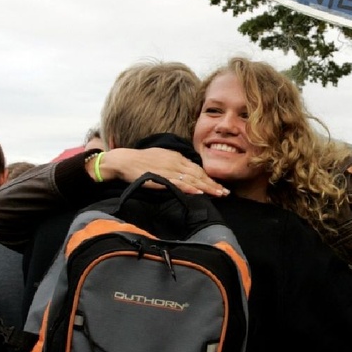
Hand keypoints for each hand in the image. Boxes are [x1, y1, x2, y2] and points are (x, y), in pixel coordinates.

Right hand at [87, 147, 229, 196]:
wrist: (125, 160)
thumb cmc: (142, 160)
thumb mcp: (162, 157)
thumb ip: (175, 164)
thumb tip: (186, 172)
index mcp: (176, 157)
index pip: (197, 169)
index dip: (210, 178)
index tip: (220, 186)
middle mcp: (176, 162)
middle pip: (199, 175)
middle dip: (213, 184)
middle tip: (226, 192)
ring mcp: (169, 170)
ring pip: (192, 180)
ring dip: (207, 187)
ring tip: (219, 194)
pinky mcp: (161, 178)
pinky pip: (178, 183)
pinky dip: (190, 188)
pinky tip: (199, 192)